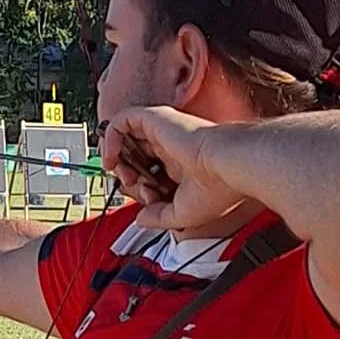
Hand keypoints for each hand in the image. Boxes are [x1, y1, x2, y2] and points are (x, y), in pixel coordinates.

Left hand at [103, 106, 256, 234]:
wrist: (230, 166)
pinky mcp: (156, 119)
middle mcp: (171, 145)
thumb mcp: (182, 213)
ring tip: (115, 169)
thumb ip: (158, 216)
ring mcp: (163, 130)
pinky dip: (110, 136)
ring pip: (126, 134)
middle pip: (135, 153)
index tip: (148, 199)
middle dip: (125, 170)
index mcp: (180, 164)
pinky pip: (121, 119)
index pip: (149, 171)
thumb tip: (140, 219)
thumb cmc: (219, 187)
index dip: (140, 187)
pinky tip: (112, 156)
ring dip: (114, 153)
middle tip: (129, 182)